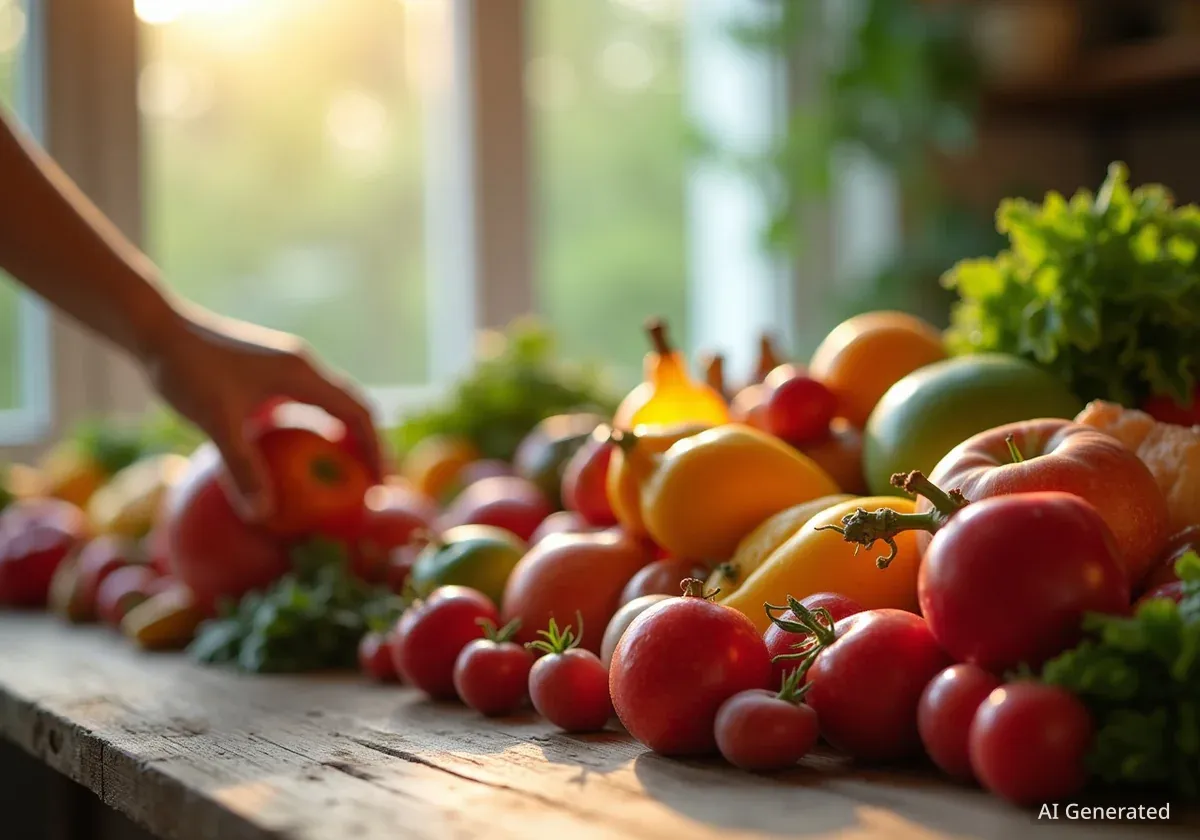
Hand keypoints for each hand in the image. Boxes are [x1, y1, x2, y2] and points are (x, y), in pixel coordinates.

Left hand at [143, 304, 382, 521]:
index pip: (357, 412)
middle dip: (368, 446)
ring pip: (331, 405)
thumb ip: (242, 468)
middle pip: (353, 407)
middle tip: (371, 486)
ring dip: (345, 438)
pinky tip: (300, 459)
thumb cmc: (186, 369)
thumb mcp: (216, 421)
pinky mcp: (267, 372)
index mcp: (301, 373)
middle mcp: (302, 367)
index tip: (380, 483)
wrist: (156, 328)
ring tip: (346, 475)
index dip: (375, 448)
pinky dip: (317, 431)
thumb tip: (263, 515)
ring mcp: (285, 367)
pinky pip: (307, 405)